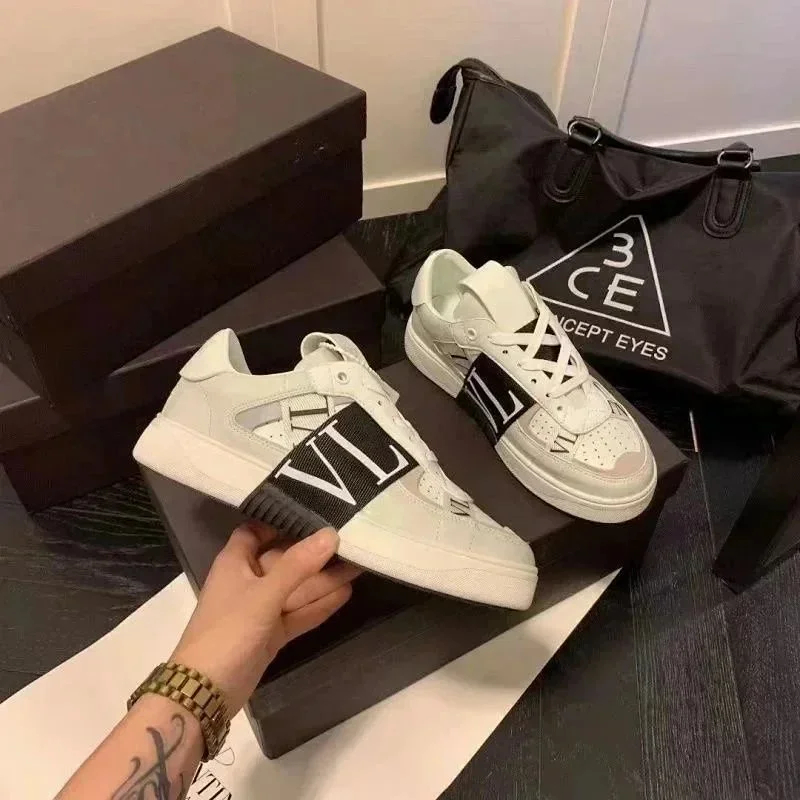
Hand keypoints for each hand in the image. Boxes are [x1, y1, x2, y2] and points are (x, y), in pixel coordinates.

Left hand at [170, 523, 359, 713]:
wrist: (205, 694)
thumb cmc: (228, 632)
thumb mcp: (264, 594)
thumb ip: (298, 565)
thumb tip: (332, 534)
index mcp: (235, 562)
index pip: (257, 531)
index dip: (281, 522)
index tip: (314, 514)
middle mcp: (248, 581)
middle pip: (285, 561)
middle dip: (316, 555)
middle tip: (354, 544)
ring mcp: (260, 610)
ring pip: (296, 589)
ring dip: (324, 580)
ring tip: (360, 566)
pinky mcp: (270, 634)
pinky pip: (298, 613)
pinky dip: (319, 605)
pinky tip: (346, 593)